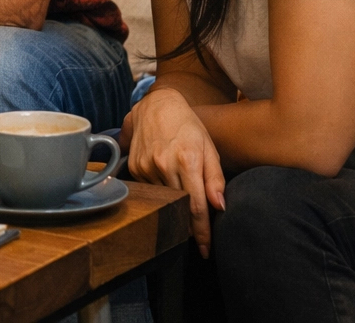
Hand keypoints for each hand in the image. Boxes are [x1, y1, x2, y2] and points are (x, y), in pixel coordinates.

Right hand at [125, 87, 225, 257]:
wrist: (157, 105)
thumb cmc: (188, 125)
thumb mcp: (208, 147)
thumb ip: (215, 178)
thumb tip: (220, 207)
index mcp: (187, 161)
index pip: (196, 208)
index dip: (201, 232)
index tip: (206, 250)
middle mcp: (164, 165)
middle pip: (179, 208)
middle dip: (189, 226)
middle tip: (199, 237)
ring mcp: (146, 167)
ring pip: (164, 201)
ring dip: (175, 207)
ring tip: (184, 203)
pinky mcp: (134, 167)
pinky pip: (150, 190)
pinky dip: (161, 192)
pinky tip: (167, 181)